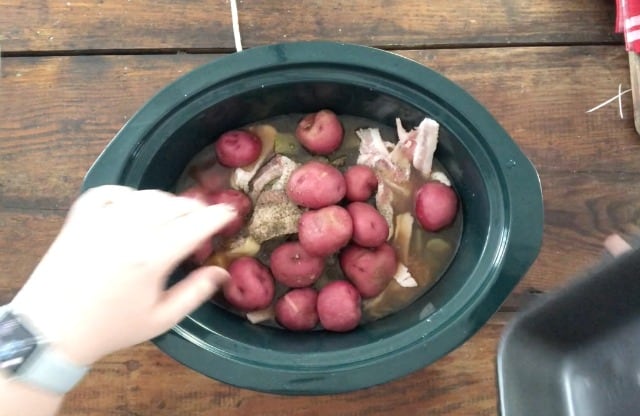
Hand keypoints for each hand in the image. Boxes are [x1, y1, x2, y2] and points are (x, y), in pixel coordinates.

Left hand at [9, 185, 236, 365]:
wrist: (52, 328)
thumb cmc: (111, 327)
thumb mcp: (161, 318)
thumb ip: (195, 292)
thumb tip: (222, 272)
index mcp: (153, 257)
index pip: (197, 224)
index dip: (219, 216)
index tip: (231, 213)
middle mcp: (130, 230)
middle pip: (176, 204)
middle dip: (196, 209)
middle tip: (204, 219)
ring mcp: (103, 219)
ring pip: (148, 195)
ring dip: (167, 202)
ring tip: (173, 217)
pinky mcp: (81, 216)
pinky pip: (112, 191)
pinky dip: (130, 194)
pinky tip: (135, 207)